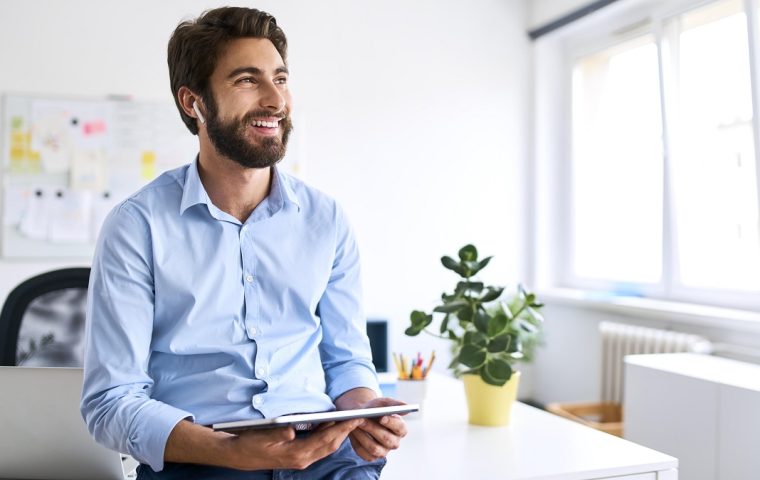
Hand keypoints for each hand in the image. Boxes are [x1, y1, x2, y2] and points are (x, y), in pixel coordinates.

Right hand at [226, 418, 364, 469]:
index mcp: (297, 453)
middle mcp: (302, 459)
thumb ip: (279, 433)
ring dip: (339, 435)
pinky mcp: (298, 457)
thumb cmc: (250, 443)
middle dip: (346, 431)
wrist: (239, 455)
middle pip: (331, 445)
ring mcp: (301, 460)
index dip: (342, 429)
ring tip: (350, 421)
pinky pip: (319, 447)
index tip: (355, 419)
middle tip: (359, 418)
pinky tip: (331, 427)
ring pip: (326, 447)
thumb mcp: (262, 436)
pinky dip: (329, 437)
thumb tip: (292, 430)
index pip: (325, 439)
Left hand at [346, 397, 407, 461]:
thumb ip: (394, 404)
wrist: (361, 416)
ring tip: (354, 426)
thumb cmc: (374, 409)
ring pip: (374, 448)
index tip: (382, 417)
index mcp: (401, 429)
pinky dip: (357, 444)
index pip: (400, 428)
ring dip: (363, 436)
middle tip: (362, 419)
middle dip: (373, 428)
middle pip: (386, 439)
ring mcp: (383, 451)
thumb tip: (407, 406)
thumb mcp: (382, 403)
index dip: (391, 423)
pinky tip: (352, 434)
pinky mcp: (372, 457)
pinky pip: (365, 454)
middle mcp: (394, 442)